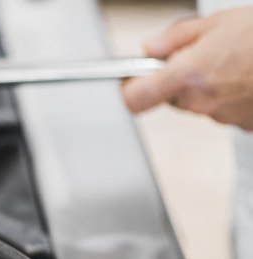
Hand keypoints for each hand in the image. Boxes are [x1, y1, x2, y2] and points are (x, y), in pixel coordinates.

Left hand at [122, 6, 252, 129]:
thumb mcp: (215, 23)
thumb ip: (174, 39)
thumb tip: (150, 49)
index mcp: (187, 75)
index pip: (134, 98)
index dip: (129, 88)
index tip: (130, 79)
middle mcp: (201, 102)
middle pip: (170, 98)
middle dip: (177, 79)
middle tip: (201, 55)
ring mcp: (223, 116)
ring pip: (198, 104)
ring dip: (207, 86)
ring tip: (234, 62)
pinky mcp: (244, 125)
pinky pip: (224, 110)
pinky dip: (231, 95)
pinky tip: (247, 75)